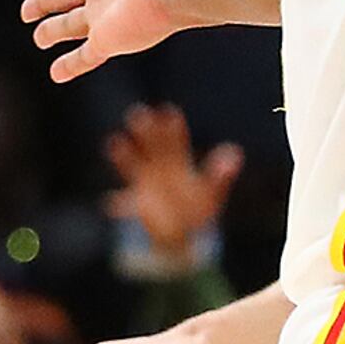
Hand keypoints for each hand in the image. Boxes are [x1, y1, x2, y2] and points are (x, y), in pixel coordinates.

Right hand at [103, 104, 243, 261]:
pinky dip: (118, 204)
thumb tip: (235, 152)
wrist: (180, 231)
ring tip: (114, 141)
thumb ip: (221, 175)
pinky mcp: (138, 204)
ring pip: (133, 166)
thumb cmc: (198, 206)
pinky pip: (126, 204)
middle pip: (152, 146)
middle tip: (137, 113)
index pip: (176, 141)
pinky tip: (109, 203)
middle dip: (146, 131)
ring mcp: (146, 185)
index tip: (169, 112)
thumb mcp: (213, 192)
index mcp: (179, 161)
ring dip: (124, 155)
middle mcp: (159, 168)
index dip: (173, 128)